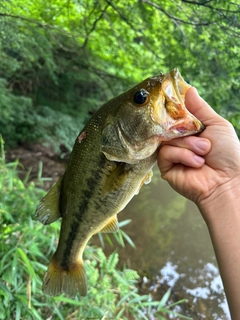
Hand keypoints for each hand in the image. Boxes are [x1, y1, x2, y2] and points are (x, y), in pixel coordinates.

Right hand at [158, 87, 239, 211]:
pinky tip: (196, 163)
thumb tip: (189, 89)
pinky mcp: (166, 168)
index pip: (175, 116)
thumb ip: (201, 108)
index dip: (175, 110)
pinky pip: (165, 153)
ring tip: (203, 154)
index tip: (173, 102)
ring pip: (167, 139)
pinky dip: (182, 155)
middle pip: (168, 126)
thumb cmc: (228, 154)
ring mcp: (172, 155)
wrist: (227, 181)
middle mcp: (179, 141)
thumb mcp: (217, 125)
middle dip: (186, 131)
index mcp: (190, 131)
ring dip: (188, 145)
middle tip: (202, 139)